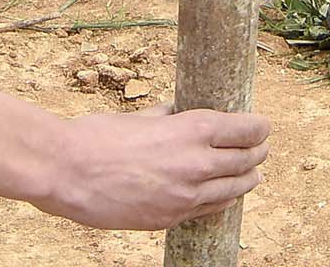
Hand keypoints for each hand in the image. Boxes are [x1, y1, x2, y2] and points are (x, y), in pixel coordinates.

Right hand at [35, 108, 270, 229]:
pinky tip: (224, 196)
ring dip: (247, 179)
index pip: (244, 130)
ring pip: (235, 189)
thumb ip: (165, 117)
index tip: (263, 125)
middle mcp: (196, 164)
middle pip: (246, 160)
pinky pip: (209, 210)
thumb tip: (178, 111)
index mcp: (190, 130)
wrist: (66, 171)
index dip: (259, 127)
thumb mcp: (137, 118)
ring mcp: (186, 196)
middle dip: (258, 152)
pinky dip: (222, 200)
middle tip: (261, 148)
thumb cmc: (95, 137)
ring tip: (252, 174)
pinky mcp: (171, 218)